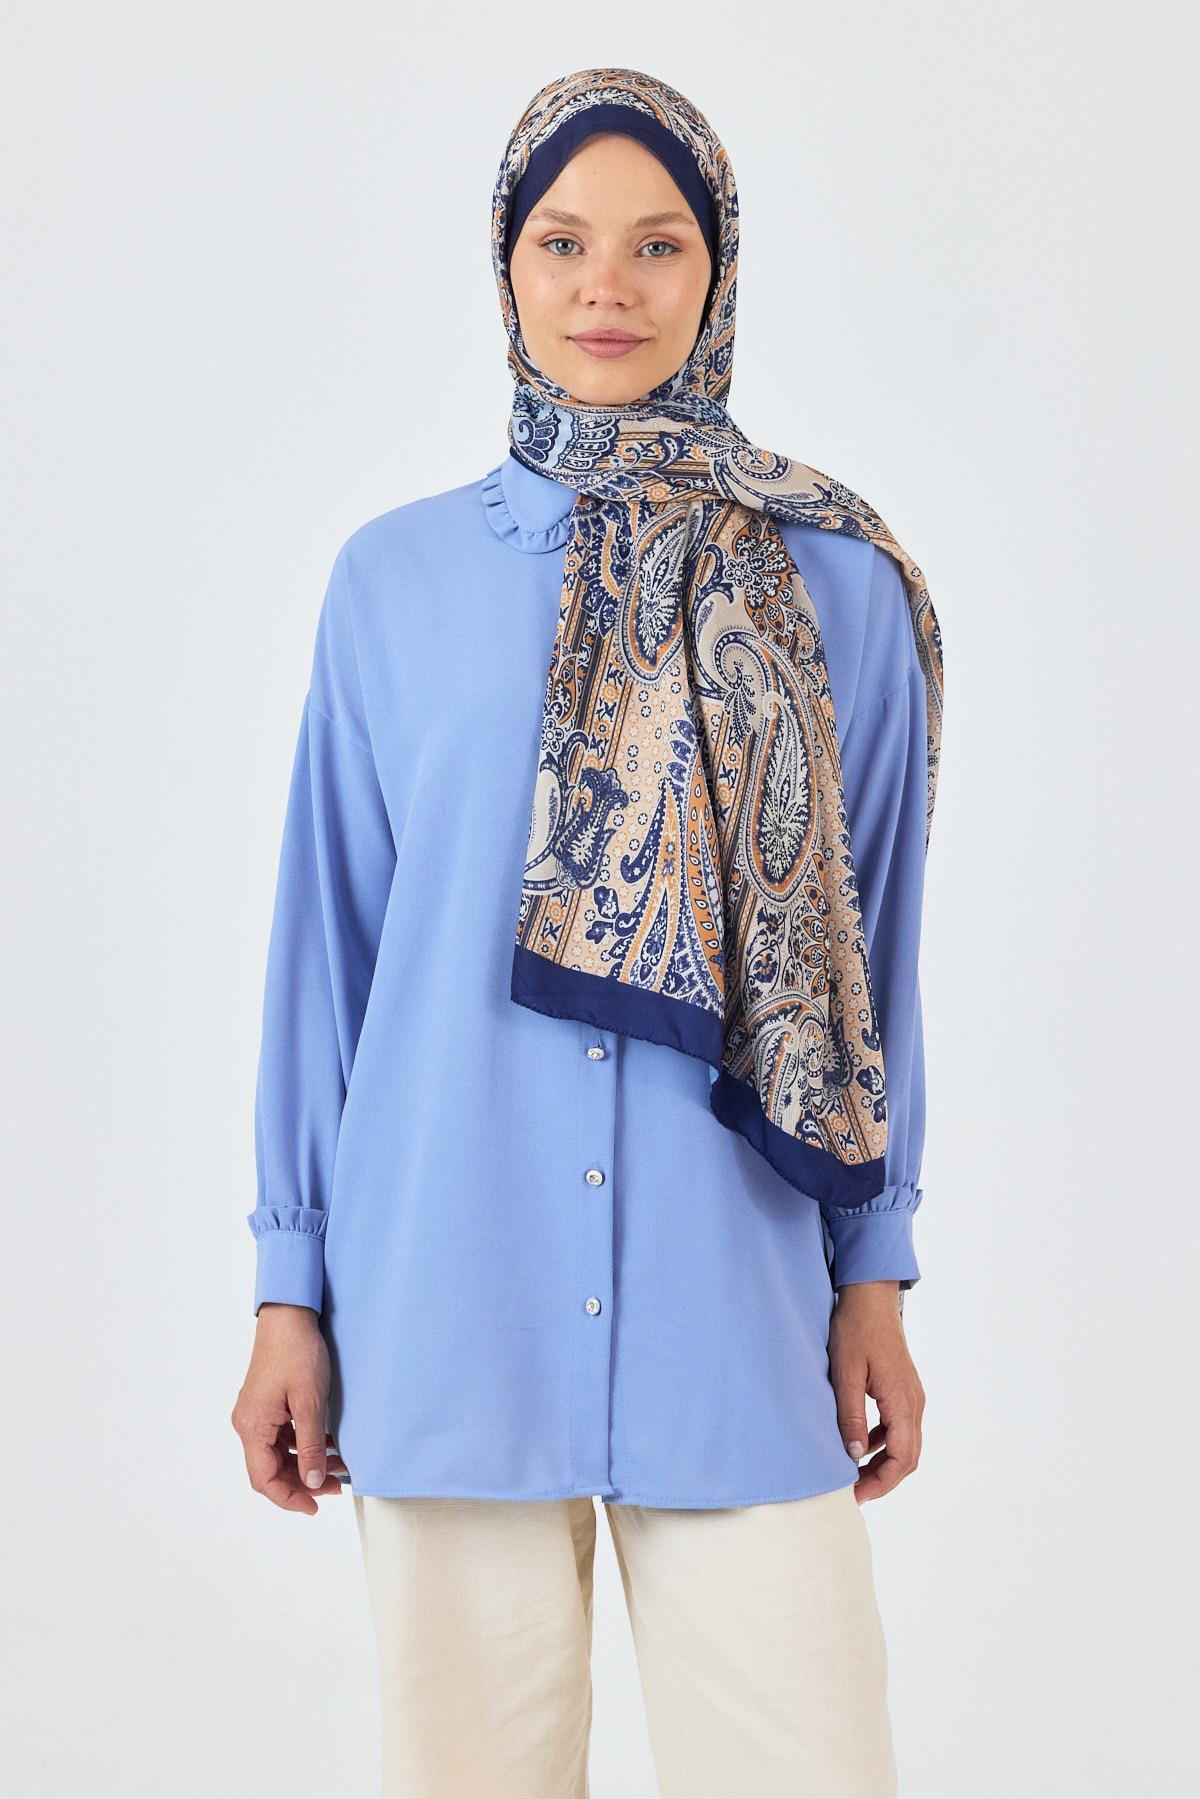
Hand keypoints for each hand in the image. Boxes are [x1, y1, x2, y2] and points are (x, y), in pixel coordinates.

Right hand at [230, 1304, 348, 1513]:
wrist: (289, 1315)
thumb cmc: (297, 1353)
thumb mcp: (310, 1403)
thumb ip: (311, 1446)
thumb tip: (314, 1483)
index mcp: (253, 1426)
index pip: (264, 1479)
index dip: (289, 1498)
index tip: (315, 1507)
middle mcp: (248, 1423)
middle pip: (269, 1470)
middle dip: (302, 1483)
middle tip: (334, 1489)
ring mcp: (256, 1413)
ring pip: (277, 1454)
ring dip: (305, 1464)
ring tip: (338, 1467)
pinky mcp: (266, 1404)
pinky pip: (281, 1437)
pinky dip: (303, 1445)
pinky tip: (327, 1444)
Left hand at [829, 1282, 923, 1504]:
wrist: (870, 1297)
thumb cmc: (856, 1330)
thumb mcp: (845, 1374)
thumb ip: (850, 1416)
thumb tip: (853, 1456)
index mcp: (902, 1402)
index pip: (901, 1458)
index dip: (881, 1483)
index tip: (856, 1495)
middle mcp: (914, 1403)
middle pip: (907, 1457)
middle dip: (882, 1479)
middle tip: (853, 1491)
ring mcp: (911, 1396)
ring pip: (904, 1443)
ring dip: (883, 1463)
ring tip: (854, 1474)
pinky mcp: (902, 1389)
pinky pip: (898, 1426)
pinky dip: (882, 1442)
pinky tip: (859, 1444)